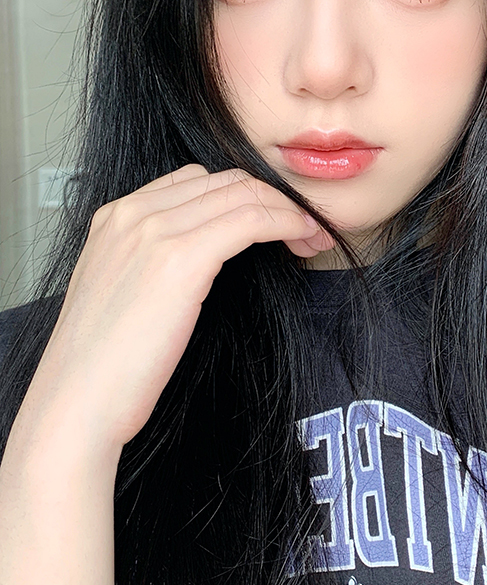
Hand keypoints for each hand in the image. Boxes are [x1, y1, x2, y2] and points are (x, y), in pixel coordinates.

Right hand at [24, 164, 334, 452]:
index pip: (199, 179)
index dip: (245, 194)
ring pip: (244, 193)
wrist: (75, 406)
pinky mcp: (180, 258)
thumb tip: (211, 252)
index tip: (276, 218)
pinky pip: (251, 218)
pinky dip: (286, 221)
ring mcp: (154, 231)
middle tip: (306, 227)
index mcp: (116, 215)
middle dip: (273, 198)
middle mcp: (133, 212)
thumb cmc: (104, 365)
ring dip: (288, 210)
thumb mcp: (124, 290)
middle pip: (226, 180)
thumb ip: (154, 258)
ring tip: (312, 236)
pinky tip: (303, 238)